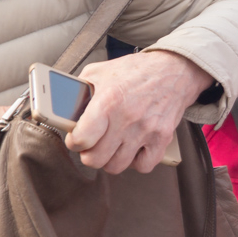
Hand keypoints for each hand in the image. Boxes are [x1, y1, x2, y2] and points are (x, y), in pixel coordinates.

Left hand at [67, 50, 212, 172]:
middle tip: (92, 144)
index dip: (74, 142)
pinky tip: (132, 149)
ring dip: (110, 159)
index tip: (76, 138)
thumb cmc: (136, 71)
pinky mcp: (162, 138)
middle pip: (96, 159)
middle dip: (89, 153)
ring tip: (111, 147)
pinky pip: (143, 166)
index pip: (81, 139)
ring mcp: (147, 131)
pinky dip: (136, 162)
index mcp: (108, 101)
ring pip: (117, 166)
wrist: (175, 70)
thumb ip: (79, 89)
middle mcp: (127, 118)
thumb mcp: (101, 71)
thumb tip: (62, 106)